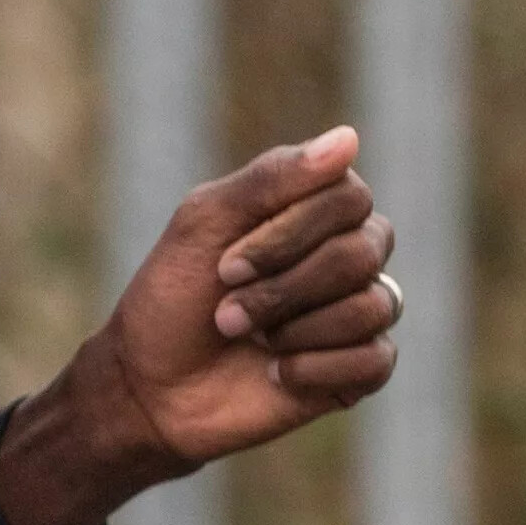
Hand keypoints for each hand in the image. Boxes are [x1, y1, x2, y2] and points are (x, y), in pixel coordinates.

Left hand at [0, 127, 400, 524]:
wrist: (149, 387)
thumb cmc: (172, 296)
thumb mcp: (205, 222)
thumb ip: (273, 178)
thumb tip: (349, 137)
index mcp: (313, 209)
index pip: (348, 197)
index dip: (289, 234)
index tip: (225, 266)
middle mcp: (346, 254)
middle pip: (362, 252)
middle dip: (284, 288)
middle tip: (226, 312)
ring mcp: (356, 311)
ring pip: (375, 305)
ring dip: (295, 328)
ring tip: (251, 342)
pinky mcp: (358, 369)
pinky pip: (377, 359)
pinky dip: (316, 369)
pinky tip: (276, 375)